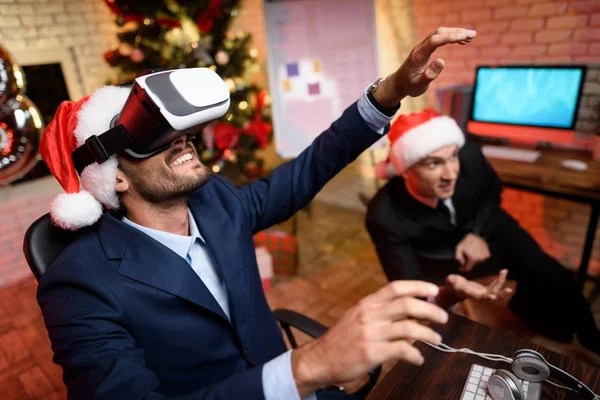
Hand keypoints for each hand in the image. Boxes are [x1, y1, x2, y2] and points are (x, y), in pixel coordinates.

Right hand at [291, 281, 448, 396]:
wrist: (320, 359)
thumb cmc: (342, 339)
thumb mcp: (359, 317)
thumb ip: (382, 312)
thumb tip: (412, 312)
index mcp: (367, 304)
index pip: (396, 287)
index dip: (418, 286)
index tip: (434, 290)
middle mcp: (369, 315)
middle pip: (407, 305)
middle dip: (430, 310)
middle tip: (443, 317)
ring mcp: (370, 333)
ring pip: (409, 328)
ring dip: (428, 333)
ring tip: (436, 339)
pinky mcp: (371, 352)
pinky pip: (402, 351)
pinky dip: (415, 355)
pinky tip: (418, 359)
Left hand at [373, 27, 476, 107]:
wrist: (398, 83)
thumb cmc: (409, 86)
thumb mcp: (419, 85)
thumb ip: (429, 75)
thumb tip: (442, 61)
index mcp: (418, 56)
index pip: (435, 41)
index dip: (450, 37)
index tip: (464, 37)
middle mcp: (420, 48)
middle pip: (438, 33)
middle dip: (456, 32)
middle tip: (473, 34)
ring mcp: (422, 47)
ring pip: (439, 33)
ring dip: (455, 32)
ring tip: (471, 37)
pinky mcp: (425, 48)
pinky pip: (438, 38)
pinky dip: (451, 36)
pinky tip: (462, 41)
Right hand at [438, 269, 512, 306]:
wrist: (456, 289)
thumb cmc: (453, 285)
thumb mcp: (451, 282)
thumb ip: (451, 280)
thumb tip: (450, 278)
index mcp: (472, 295)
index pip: (480, 298)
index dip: (486, 297)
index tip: (492, 297)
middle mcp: (480, 297)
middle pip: (493, 298)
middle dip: (501, 295)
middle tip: (509, 290)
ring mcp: (485, 294)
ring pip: (496, 290)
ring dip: (501, 281)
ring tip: (504, 271)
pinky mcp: (487, 290)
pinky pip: (496, 286)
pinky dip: (500, 279)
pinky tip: (503, 271)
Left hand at [455, 233, 490, 271]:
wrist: (476, 235)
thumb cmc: (467, 241)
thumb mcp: (459, 248)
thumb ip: (458, 257)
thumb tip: (462, 263)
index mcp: (473, 259)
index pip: (468, 268)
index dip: (463, 269)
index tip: (460, 268)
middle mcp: (480, 259)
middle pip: (473, 265)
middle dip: (468, 262)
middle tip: (465, 257)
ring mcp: (485, 257)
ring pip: (477, 262)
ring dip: (474, 260)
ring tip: (471, 253)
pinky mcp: (488, 254)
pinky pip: (482, 259)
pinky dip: (478, 257)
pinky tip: (476, 252)